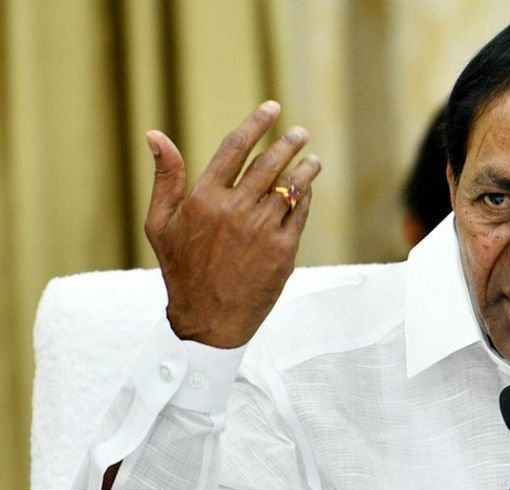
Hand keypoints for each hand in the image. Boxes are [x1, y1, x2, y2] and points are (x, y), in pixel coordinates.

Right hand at [143, 101, 320, 347]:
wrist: (209, 319)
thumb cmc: (181, 269)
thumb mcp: (161, 224)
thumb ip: (165, 177)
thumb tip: (156, 134)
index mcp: (204, 199)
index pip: (235, 148)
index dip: (256, 124)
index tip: (272, 108)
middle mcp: (235, 210)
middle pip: (269, 163)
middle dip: (289, 143)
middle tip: (300, 134)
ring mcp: (261, 229)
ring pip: (290, 186)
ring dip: (305, 168)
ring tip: (312, 159)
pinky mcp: (283, 250)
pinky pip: (299, 213)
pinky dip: (304, 197)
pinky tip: (306, 190)